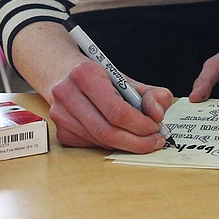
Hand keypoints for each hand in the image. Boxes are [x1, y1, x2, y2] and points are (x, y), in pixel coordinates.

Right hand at [48, 60, 174, 151]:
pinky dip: (110, 144)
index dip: (141, 124)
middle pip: (107, 131)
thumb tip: (158, 114)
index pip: (117, 111)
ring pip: (99, 141)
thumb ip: (150, 93)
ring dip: (125, 144)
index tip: (156, 127)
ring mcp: (60, 114)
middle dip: (136, 142)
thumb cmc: (99, 77)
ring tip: (142, 138)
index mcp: (85, 74)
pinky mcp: (60, 131)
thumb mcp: (126, 78)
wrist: (63, 73)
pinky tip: (120, 135)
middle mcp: (67, 94)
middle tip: (154, 141)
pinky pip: (91, 145)